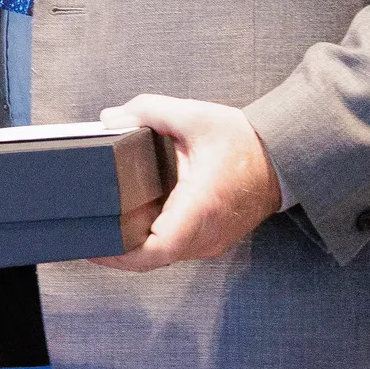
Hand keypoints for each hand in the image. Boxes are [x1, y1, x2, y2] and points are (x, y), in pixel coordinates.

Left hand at [95, 94, 283, 270]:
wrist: (283, 158)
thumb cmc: (243, 141)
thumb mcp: (194, 116)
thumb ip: (147, 111)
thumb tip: (109, 118)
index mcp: (200, 207)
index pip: (157, 249)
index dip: (121, 255)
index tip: (95, 246)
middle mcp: (206, 233)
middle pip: (152, 257)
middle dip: (117, 249)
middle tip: (86, 231)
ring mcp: (209, 241)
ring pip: (162, 254)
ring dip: (132, 244)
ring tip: (101, 223)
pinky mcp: (210, 238)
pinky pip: (173, 246)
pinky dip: (149, 238)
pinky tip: (129, 218)